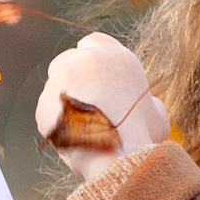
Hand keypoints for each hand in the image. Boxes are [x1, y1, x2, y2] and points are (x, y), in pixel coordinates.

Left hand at [36, 33, 167, 174]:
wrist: (117, 157)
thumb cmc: (141, 136)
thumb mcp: (156, 114)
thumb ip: (147, 101)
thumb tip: (150, 105)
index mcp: (114, 57)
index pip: (92, 41)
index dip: (93, 60)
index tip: (97, 76)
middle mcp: (83, 62)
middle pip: (67, 61)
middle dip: (74, 78)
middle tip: (85, 101)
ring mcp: (59, 82)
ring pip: (56, 86)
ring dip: (64, 100)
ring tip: (80, 124)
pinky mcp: (43, 105)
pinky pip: (47, 110)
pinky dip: (56, 120)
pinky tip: (70, 134)